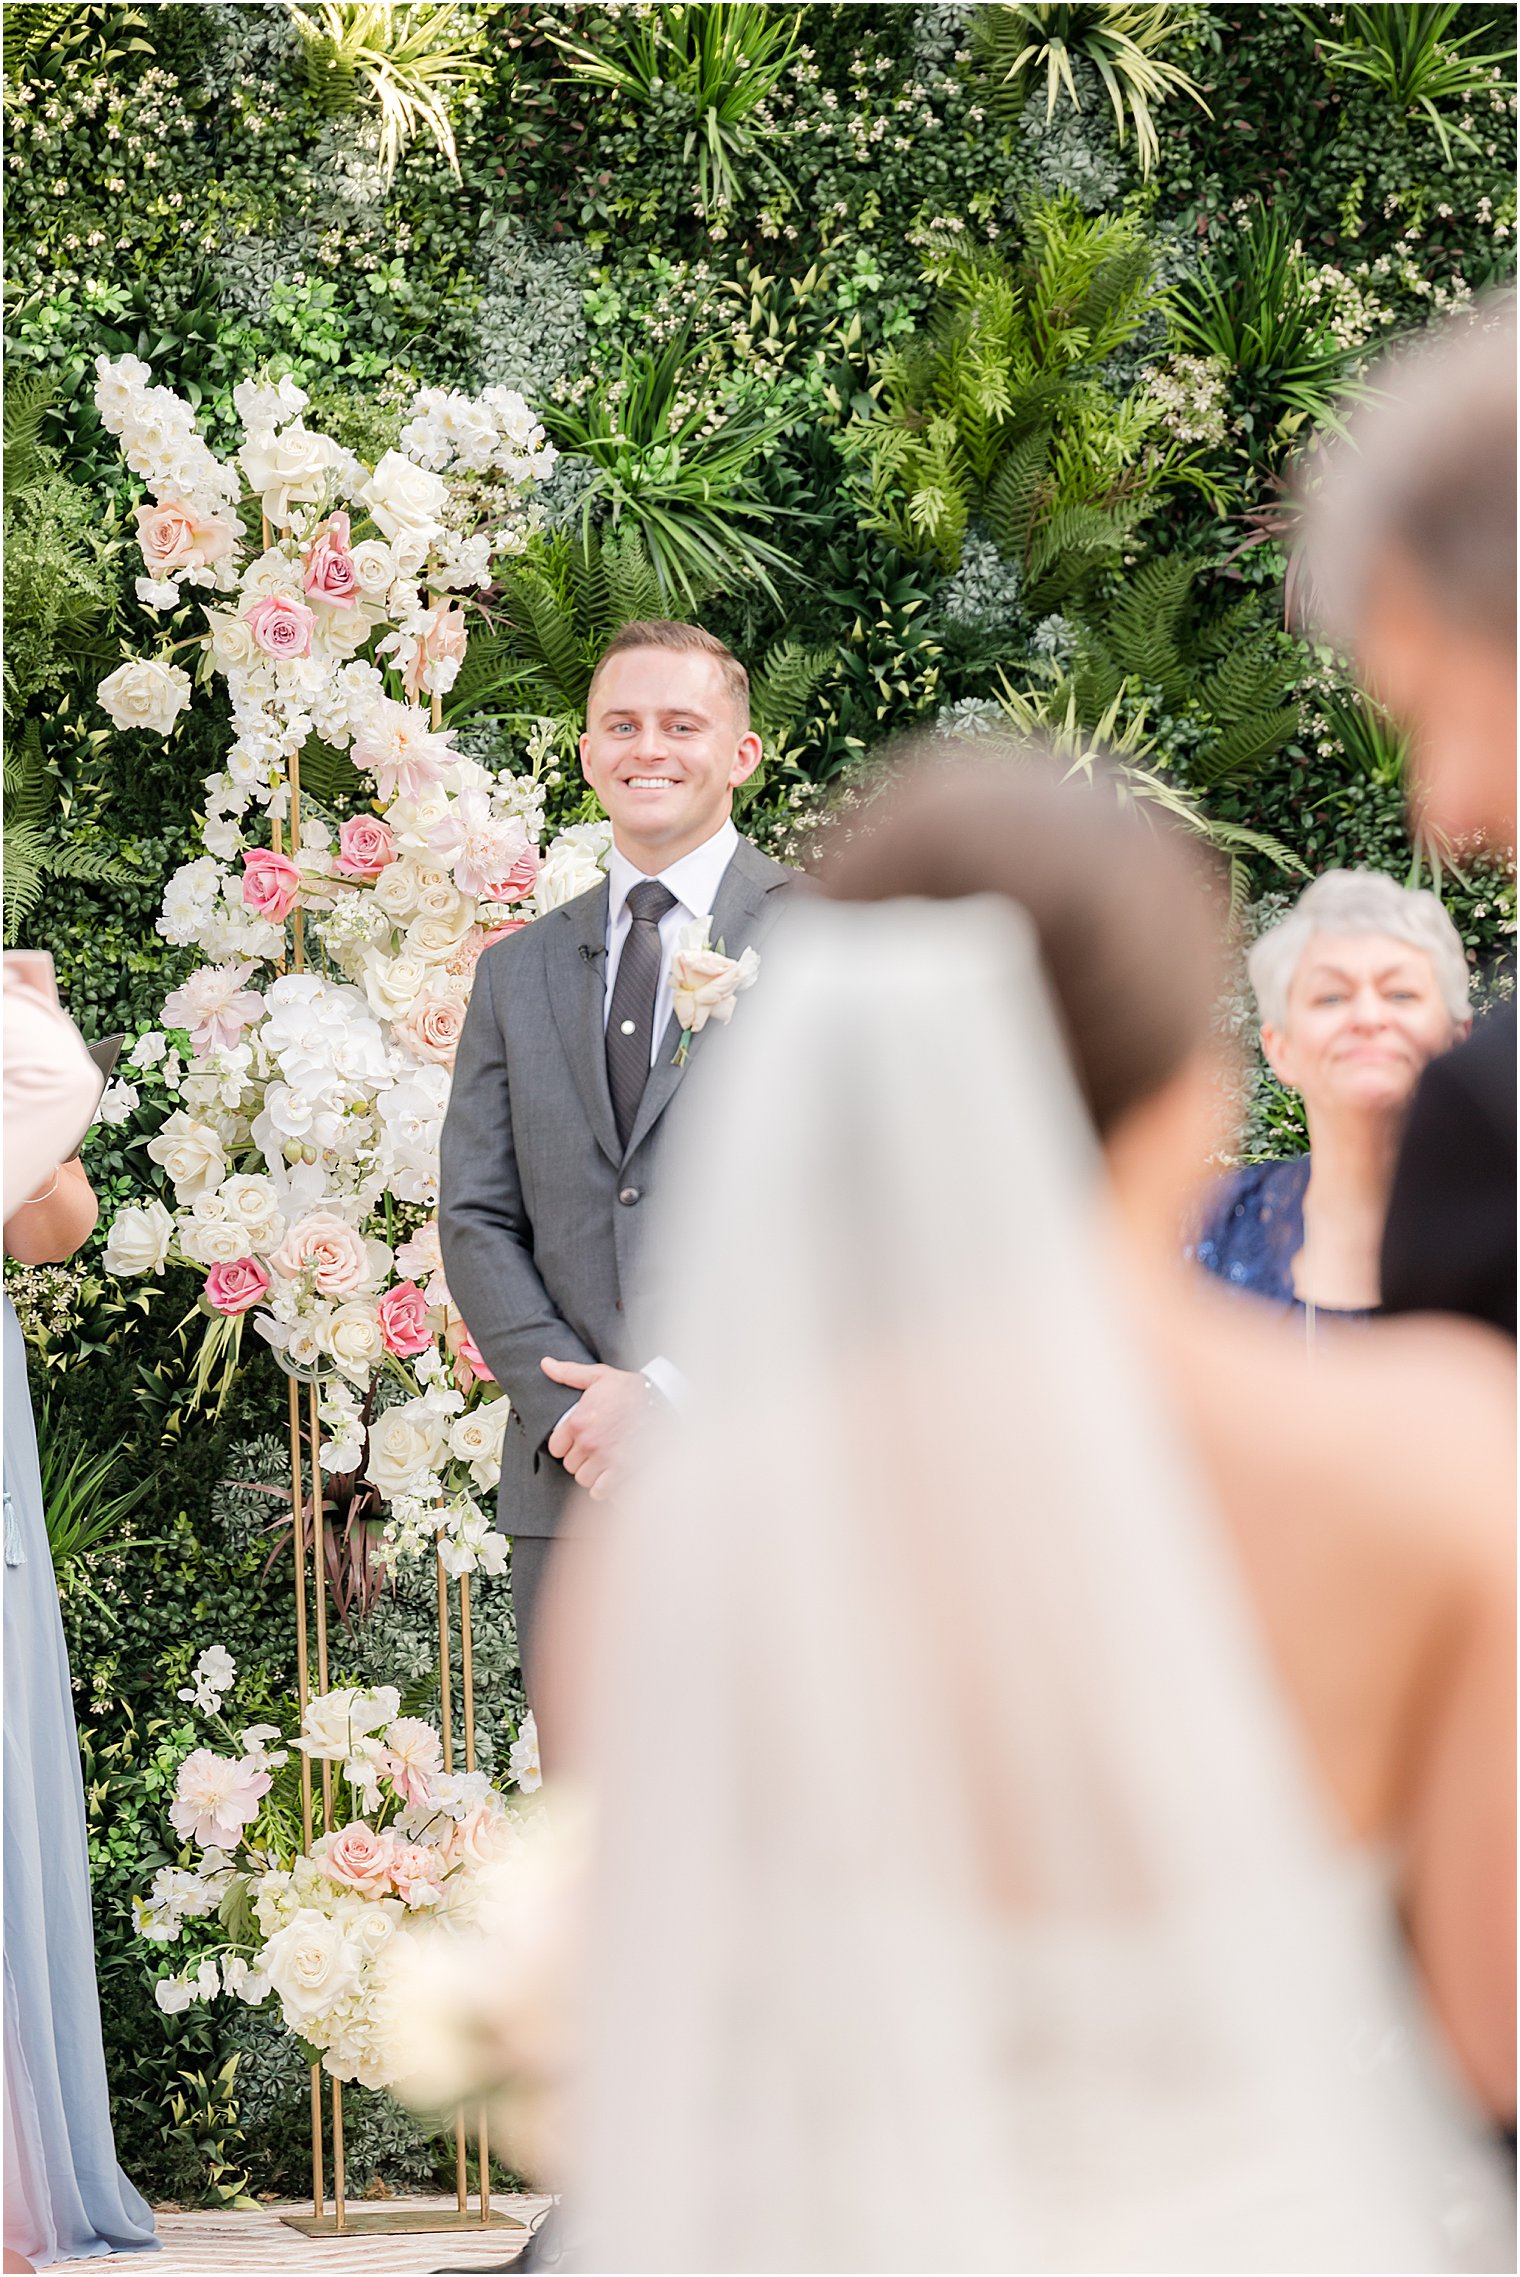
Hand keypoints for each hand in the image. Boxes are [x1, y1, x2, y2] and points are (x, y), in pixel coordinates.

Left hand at [541, 1357, 647, 1501]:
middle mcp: (588, 1442)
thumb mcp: (598, 1375)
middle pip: (570, 1465)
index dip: (565, 1445)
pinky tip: (609, 1477)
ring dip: (590, 1474)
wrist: (661, 1401)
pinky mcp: (622, 1470)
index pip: (555, 1448)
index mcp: (578, 1422)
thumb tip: (545, 1364)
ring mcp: (605, 1458)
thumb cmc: (629, 1389)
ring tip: (600, 1463)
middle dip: (579, 1459)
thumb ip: (568, 1373)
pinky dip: (603, 1488)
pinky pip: (600, 1491)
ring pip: (583, 1479)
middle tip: (592, 1450)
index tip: (575, 1442)